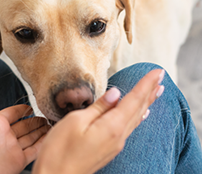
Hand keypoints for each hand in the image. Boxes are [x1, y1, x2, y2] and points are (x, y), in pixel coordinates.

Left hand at [0, 86, 49, 173]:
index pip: (13, 113)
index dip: (23, 109)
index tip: (33, 105)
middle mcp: (5, 136)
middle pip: (24, 125)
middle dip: (35, 120)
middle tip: (47, 115)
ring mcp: (13, 149)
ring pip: (31, 137)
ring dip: (41, 131)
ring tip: (52, 124)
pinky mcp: (19, 161)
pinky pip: (34, 151)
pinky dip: (43, 144)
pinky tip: (50, 138)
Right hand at [33, 69, 164, 173]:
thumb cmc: (59, 150)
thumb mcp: (76, 121)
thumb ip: (98, 107)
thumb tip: (116, 93)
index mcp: (111, 126)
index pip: (133, 100)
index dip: (146, 84)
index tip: (158, 72)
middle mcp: (118, 136)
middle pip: (138, 109)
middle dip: (150, 92)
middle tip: (161, 78)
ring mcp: (114, 144)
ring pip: (136, 119)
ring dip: (146, 103)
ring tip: (156, 92)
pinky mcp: (109, 149)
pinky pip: (129, 128)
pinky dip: (137, 116)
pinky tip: (141, 114)